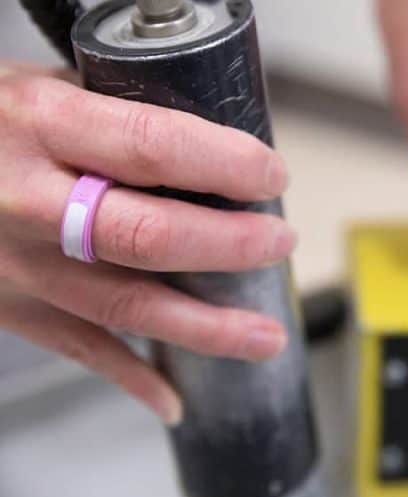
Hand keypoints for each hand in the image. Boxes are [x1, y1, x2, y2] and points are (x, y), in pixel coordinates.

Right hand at [0, 62, 294, 424]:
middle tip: (281, 242)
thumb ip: (119, 115)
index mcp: (42, 124)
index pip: (153, 147)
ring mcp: (18, 265)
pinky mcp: (10, 309)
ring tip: (267, 337)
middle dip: (230, 245)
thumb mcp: (42, 87)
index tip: (272, 176)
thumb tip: (213, 144)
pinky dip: (133, 378)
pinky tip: (175, 397)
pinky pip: (79, 350)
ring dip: (207, 329)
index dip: (226, 165)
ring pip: (126, 306)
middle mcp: (29, 200)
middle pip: (149, 235)